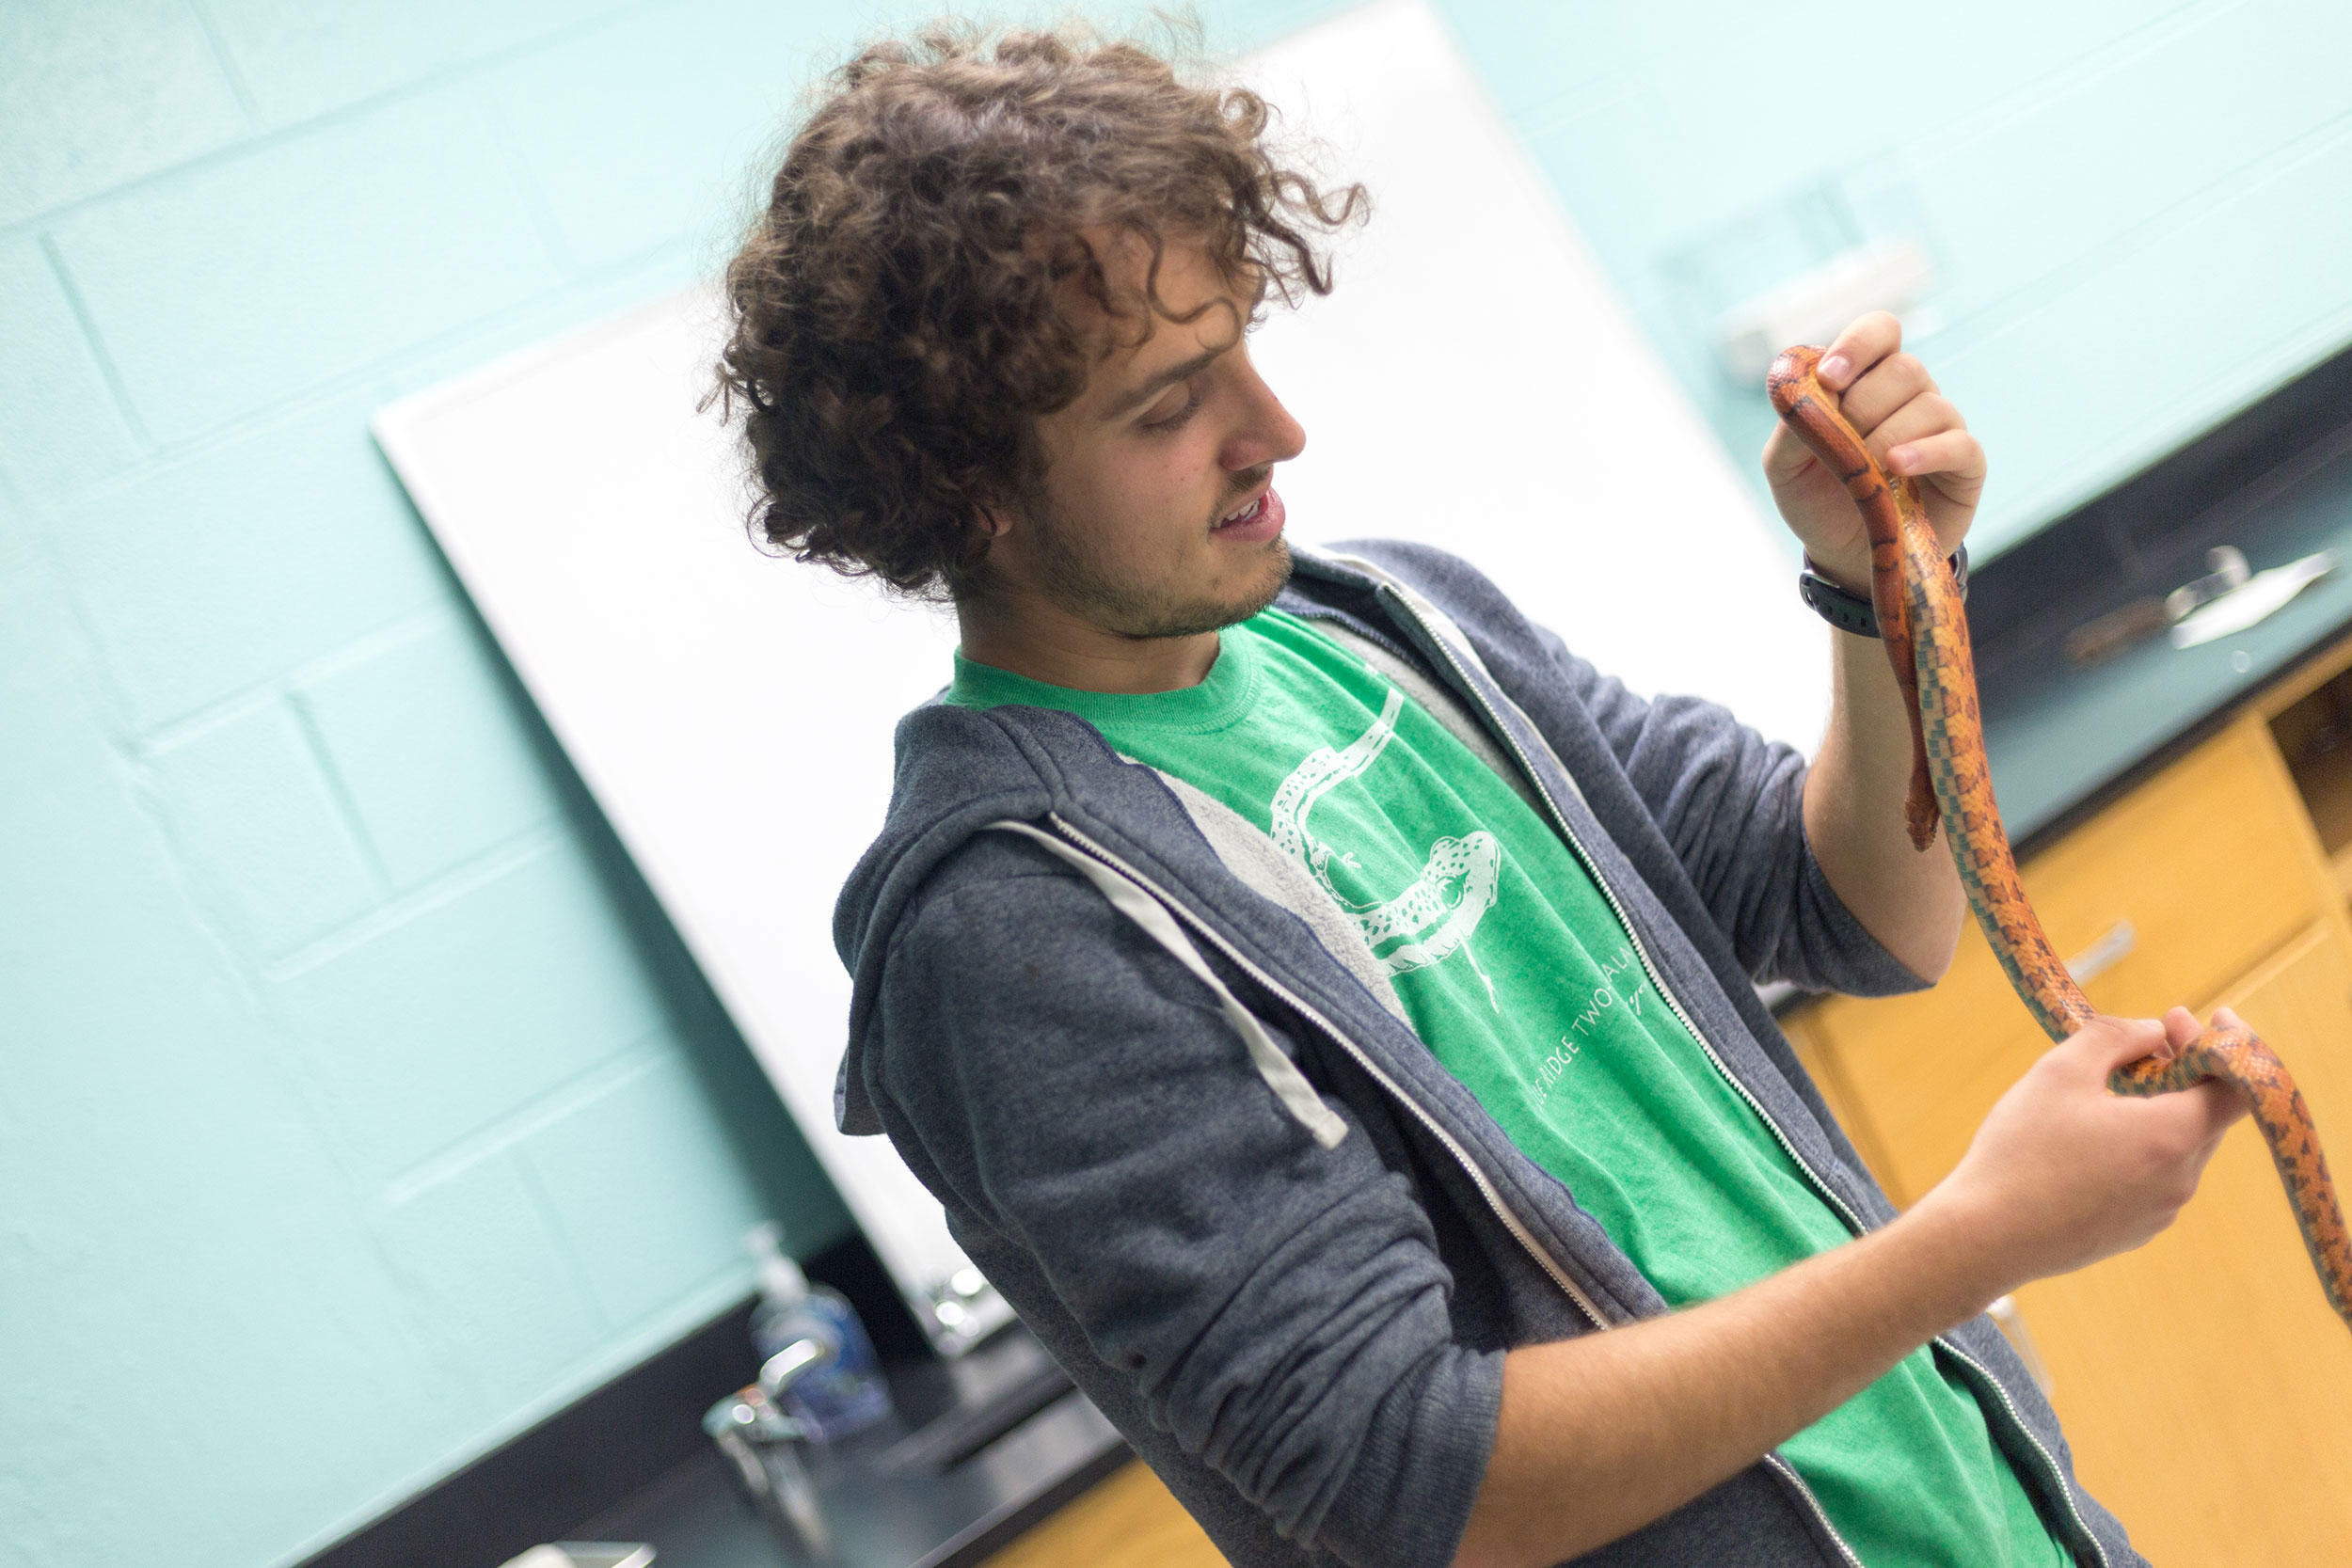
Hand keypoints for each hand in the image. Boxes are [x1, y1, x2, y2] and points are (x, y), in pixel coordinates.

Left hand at [1760, 311, 1985, 592]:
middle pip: (1905, 368)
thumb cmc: (1816, 500)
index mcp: (1867, 380)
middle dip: (1864, 403)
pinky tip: (1898, 467)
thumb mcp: (1784, 465)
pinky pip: (1959, 444)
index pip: (1880, 331)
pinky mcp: (1964, 465)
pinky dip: (1927, 452)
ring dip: (1888, 435)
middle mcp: (1909, 396)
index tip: (1830, 376)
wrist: (1843, 556)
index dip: (1859, 344)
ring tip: (1867, 468)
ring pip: (1929, 404)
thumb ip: (1792, 425)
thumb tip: (1806, 392)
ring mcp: (1940, 427)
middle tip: (1844, 440)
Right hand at [1917, 1008, 2250, 1296]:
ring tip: (2109, 1090)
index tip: (2190, 1018)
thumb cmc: (2021, 1151)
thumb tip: (2151, 1030)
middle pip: (2208, 1116)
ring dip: (2160, 1111)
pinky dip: (2140, 1147)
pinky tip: (2091, 1139)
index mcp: (2170, 1136)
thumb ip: (2114, 1037)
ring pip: (2179, 1147)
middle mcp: (2179, 1179)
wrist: (1986, 1237)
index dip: (2225, 1048)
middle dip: (2184, 1073)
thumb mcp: (2060, 1073)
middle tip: (2147, 1040)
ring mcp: (2160, 1212)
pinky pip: (2154, 1178)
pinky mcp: (2135, 1231)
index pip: (2237, 1089)